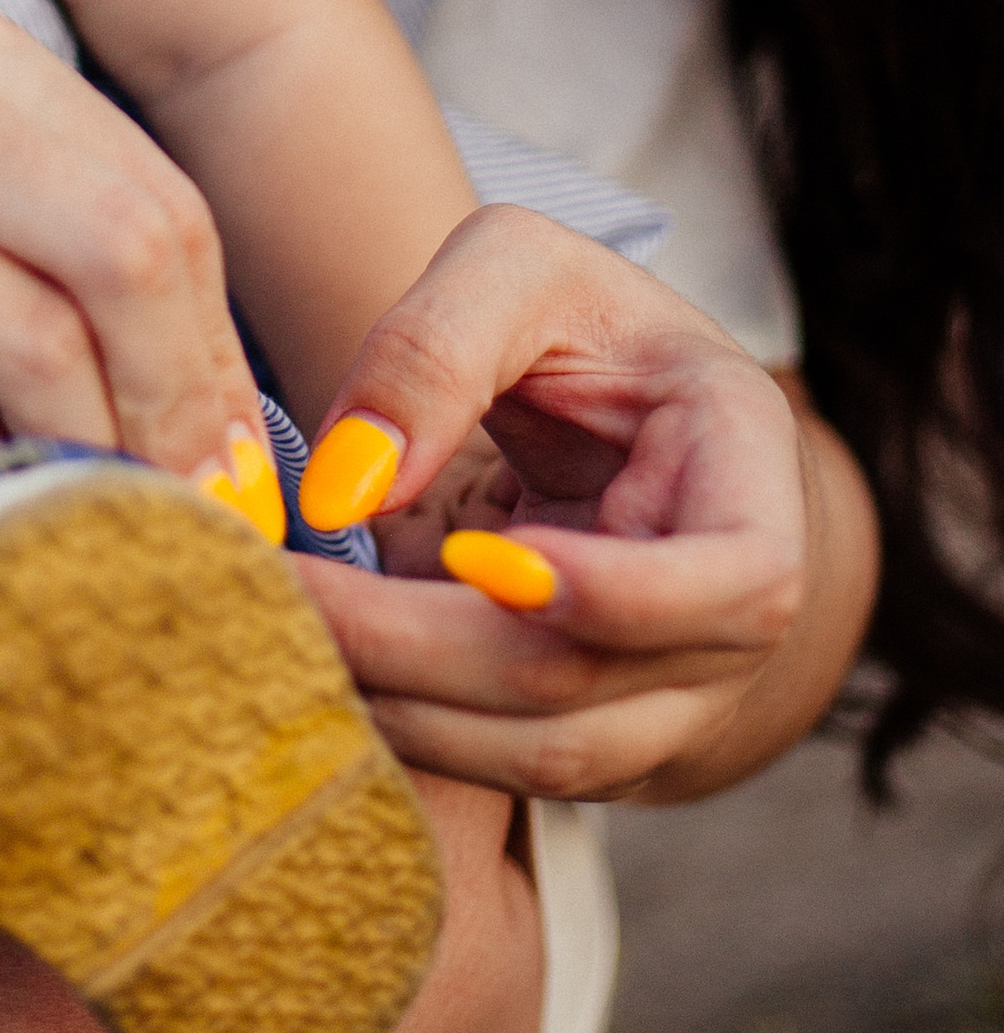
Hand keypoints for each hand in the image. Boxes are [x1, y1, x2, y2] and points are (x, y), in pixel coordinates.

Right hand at [0, 0, 276, 504]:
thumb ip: (33, 227)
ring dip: (99, 479)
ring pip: (39, 356)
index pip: (153, 195)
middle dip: (189, 413)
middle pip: (129, 253)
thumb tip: (209, 406)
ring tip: (111, 549)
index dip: (218, 351)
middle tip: (200, 524)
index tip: (233, 467)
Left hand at [286, 207, 869, 799]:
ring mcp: (675, 695)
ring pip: (546, 755)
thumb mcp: (516, 267)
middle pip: (596, 686)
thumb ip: (433, 349)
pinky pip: (510, 766)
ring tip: (284, 629)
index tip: (479, 555)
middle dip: (426, 653)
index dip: (621, 595)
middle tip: (287, 594)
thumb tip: (348, 485)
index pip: (739, 581)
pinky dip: (411, 728)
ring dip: (404, 708)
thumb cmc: (578, 320)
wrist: (608, 396)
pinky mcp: (601, 731)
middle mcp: (732, 616)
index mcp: (747, 474)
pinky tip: (324, 664)